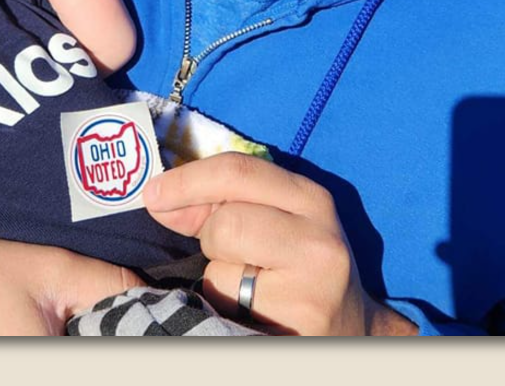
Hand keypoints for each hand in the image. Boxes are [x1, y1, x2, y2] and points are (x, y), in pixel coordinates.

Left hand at [143, 153, 414, 335]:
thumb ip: (219, 205)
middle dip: (210, 240)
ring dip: (218, 279)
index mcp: (310, 199)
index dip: (187, 181)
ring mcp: (313, 284)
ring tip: (248, 288)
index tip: (153, 195)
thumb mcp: (273, 224)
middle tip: (228, 258)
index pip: (237, 171)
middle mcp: (319, 238)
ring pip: (222, 268)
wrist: (351, 332)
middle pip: (225, 222)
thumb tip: (159, 200)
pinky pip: (229, 308)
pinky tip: (252, 314)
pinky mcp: (298, 322)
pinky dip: (226, 311)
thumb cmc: (297, 272)